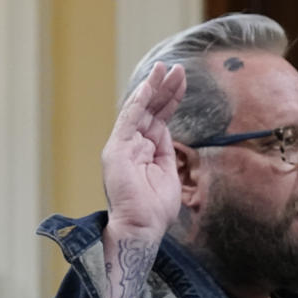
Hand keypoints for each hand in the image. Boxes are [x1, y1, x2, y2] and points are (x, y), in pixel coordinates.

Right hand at [100, 62, 185, 297]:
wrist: (141, 228)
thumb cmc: (154, 210)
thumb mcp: (168, 174)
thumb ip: (166, 153)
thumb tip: (169, 135)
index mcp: (143, 150)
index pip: (156, 118)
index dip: (168, 99)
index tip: (180, 81)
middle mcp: (130, 145)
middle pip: (148, 110)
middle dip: (163, 88)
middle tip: (176, 68)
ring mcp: (121, 146)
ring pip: (138, 109)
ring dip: (153, 88)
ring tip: (166, 70)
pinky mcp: (117, 150)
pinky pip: (129, 120)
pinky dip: (139, 101)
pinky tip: (150, 86)